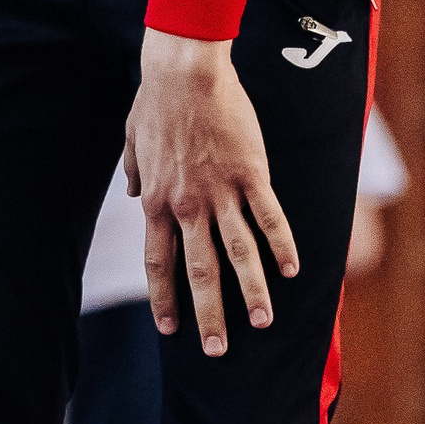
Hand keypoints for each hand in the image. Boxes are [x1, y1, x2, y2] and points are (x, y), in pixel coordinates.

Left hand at [125, 30, 298, 355]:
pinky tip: (293, 270)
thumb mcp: (131, 142)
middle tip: (217, 350)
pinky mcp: (252, 174)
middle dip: (208, 314)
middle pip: (198, 271)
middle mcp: (187, 205)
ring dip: (251, 291)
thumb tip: (132, 193)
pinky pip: (270, 217)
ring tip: (261, 322)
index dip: (164, 298)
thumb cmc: (156, 104)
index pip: (158, 263)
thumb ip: (134, 173)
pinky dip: (282, 246)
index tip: (169, 328)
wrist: (185, 73)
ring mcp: (221, 192)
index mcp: (156, 201)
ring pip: (238, 253)